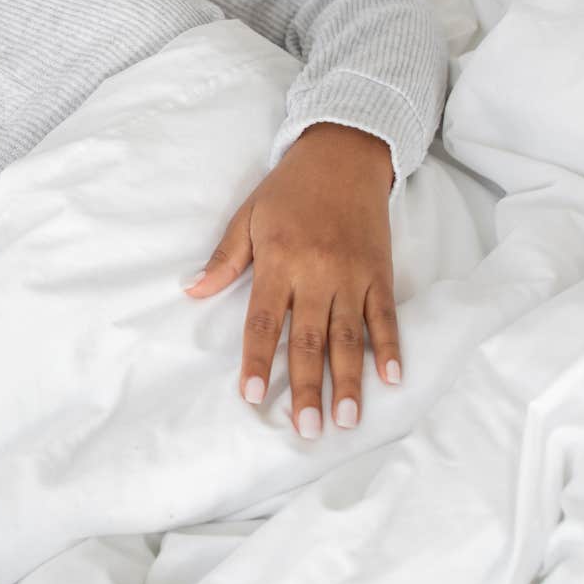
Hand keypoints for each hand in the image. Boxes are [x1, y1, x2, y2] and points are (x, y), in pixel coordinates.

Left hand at [183, 122, 401, 438]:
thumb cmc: (289, 189)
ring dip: (350, 380)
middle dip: (307, 387)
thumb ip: (224, 259)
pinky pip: (385, 316)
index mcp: (278, 261)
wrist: (343, 154)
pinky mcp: (379, 272)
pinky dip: (391, 347)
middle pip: (309, 339)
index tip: (253, 395)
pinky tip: (392, 379)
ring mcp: (352, 275)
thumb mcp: (247, 216)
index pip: (264, 321)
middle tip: (307, 429)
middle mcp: (317, 273)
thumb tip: (192, 290)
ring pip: (350, 337)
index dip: (257, 360)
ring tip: (347, 419)